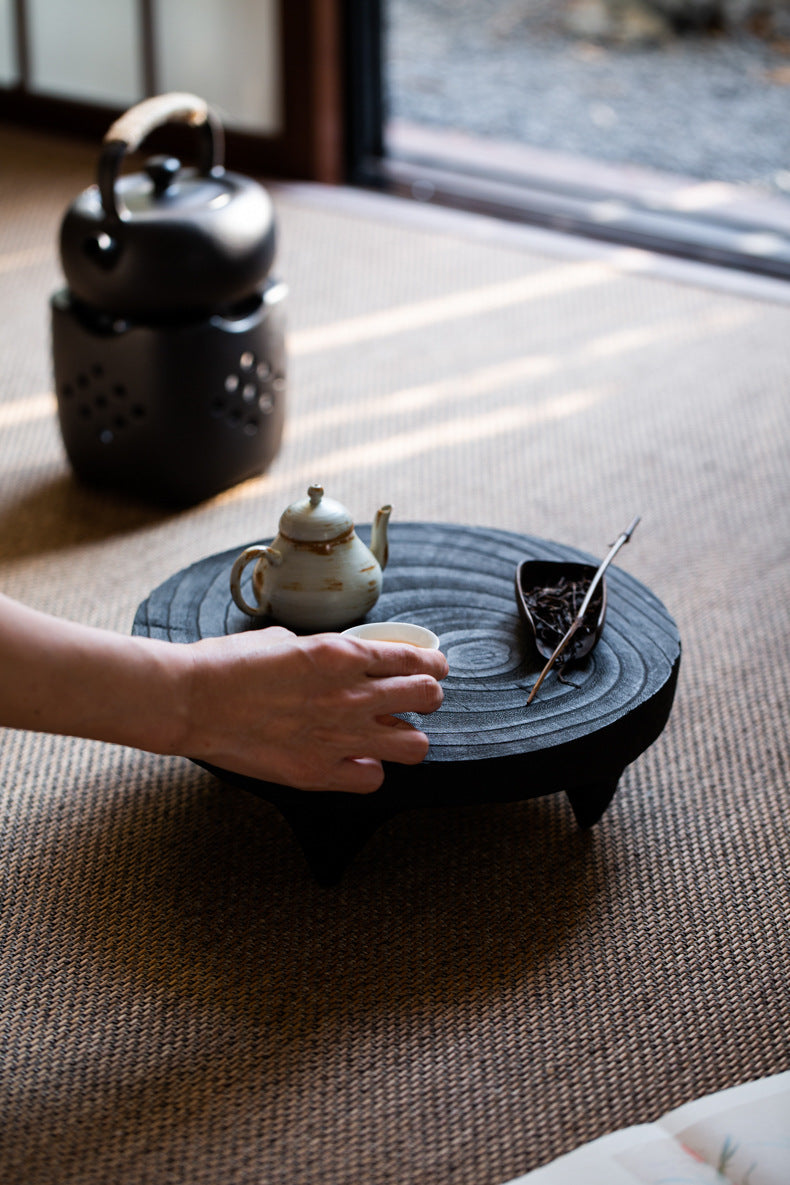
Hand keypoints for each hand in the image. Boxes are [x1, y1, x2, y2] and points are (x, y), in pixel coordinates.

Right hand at [181, 627, 447, 792]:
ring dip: (409, 737)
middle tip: (417, 698)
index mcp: (343, 654)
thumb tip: (339, 661)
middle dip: (428, 696)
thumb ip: (323, 652)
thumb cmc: (228, 663)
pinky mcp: (319, 771)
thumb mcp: (286, 640)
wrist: (191, 700)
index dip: (433, 664)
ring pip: (415, 745)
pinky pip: (374, 779)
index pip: (415, 658)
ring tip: (393, 734)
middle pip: (427, 697)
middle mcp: (351, 694)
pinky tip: (355, 760)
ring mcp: (338, 736)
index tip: (434, 667)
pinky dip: (369, 770)